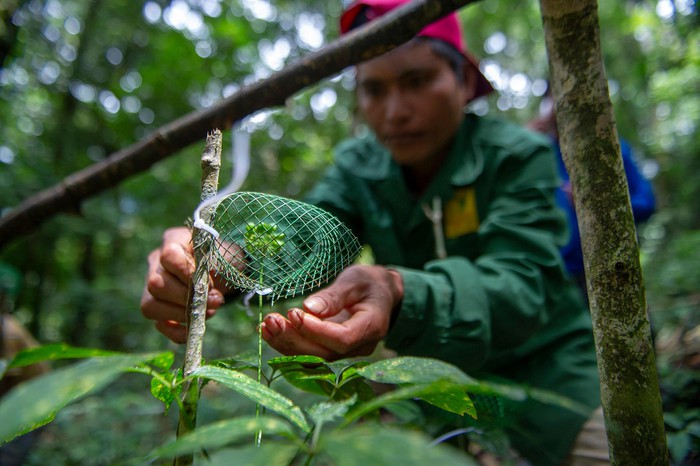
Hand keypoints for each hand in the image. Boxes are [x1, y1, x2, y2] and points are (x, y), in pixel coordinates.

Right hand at [140, 227, 229, 342]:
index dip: (187, 273)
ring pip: (150, 305)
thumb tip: (206, 293)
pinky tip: (194, 328)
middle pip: (155, 283)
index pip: (168, 255)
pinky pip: (157, 324)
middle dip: (186, 298)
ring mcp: (151, 286)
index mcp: (174, 241)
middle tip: (213, 302)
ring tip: (207, 313)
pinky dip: (176, 331)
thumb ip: (216, 268)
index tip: (209, 284)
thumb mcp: (224, 255)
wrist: (225, 270)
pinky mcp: (157, 308)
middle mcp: (156, 263)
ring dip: (180, 314)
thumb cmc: (224, 258)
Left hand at [260, 265, 403, 359]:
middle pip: (324, 353)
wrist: (381, 294)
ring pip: (314, 357)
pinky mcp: (333, 351)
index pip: (342, 338)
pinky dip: (287, 344)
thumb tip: (308, 308)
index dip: (316, 331)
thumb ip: (334, 296)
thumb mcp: (355, 280)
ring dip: (286, 343)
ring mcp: (347, 353)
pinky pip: (309, 353)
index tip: (294, 313)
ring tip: (266, 325)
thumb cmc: (370, 283)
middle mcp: (360, 347)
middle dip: (295, 338)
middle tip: (273, 319)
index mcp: (372, 327)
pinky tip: (268, 332)